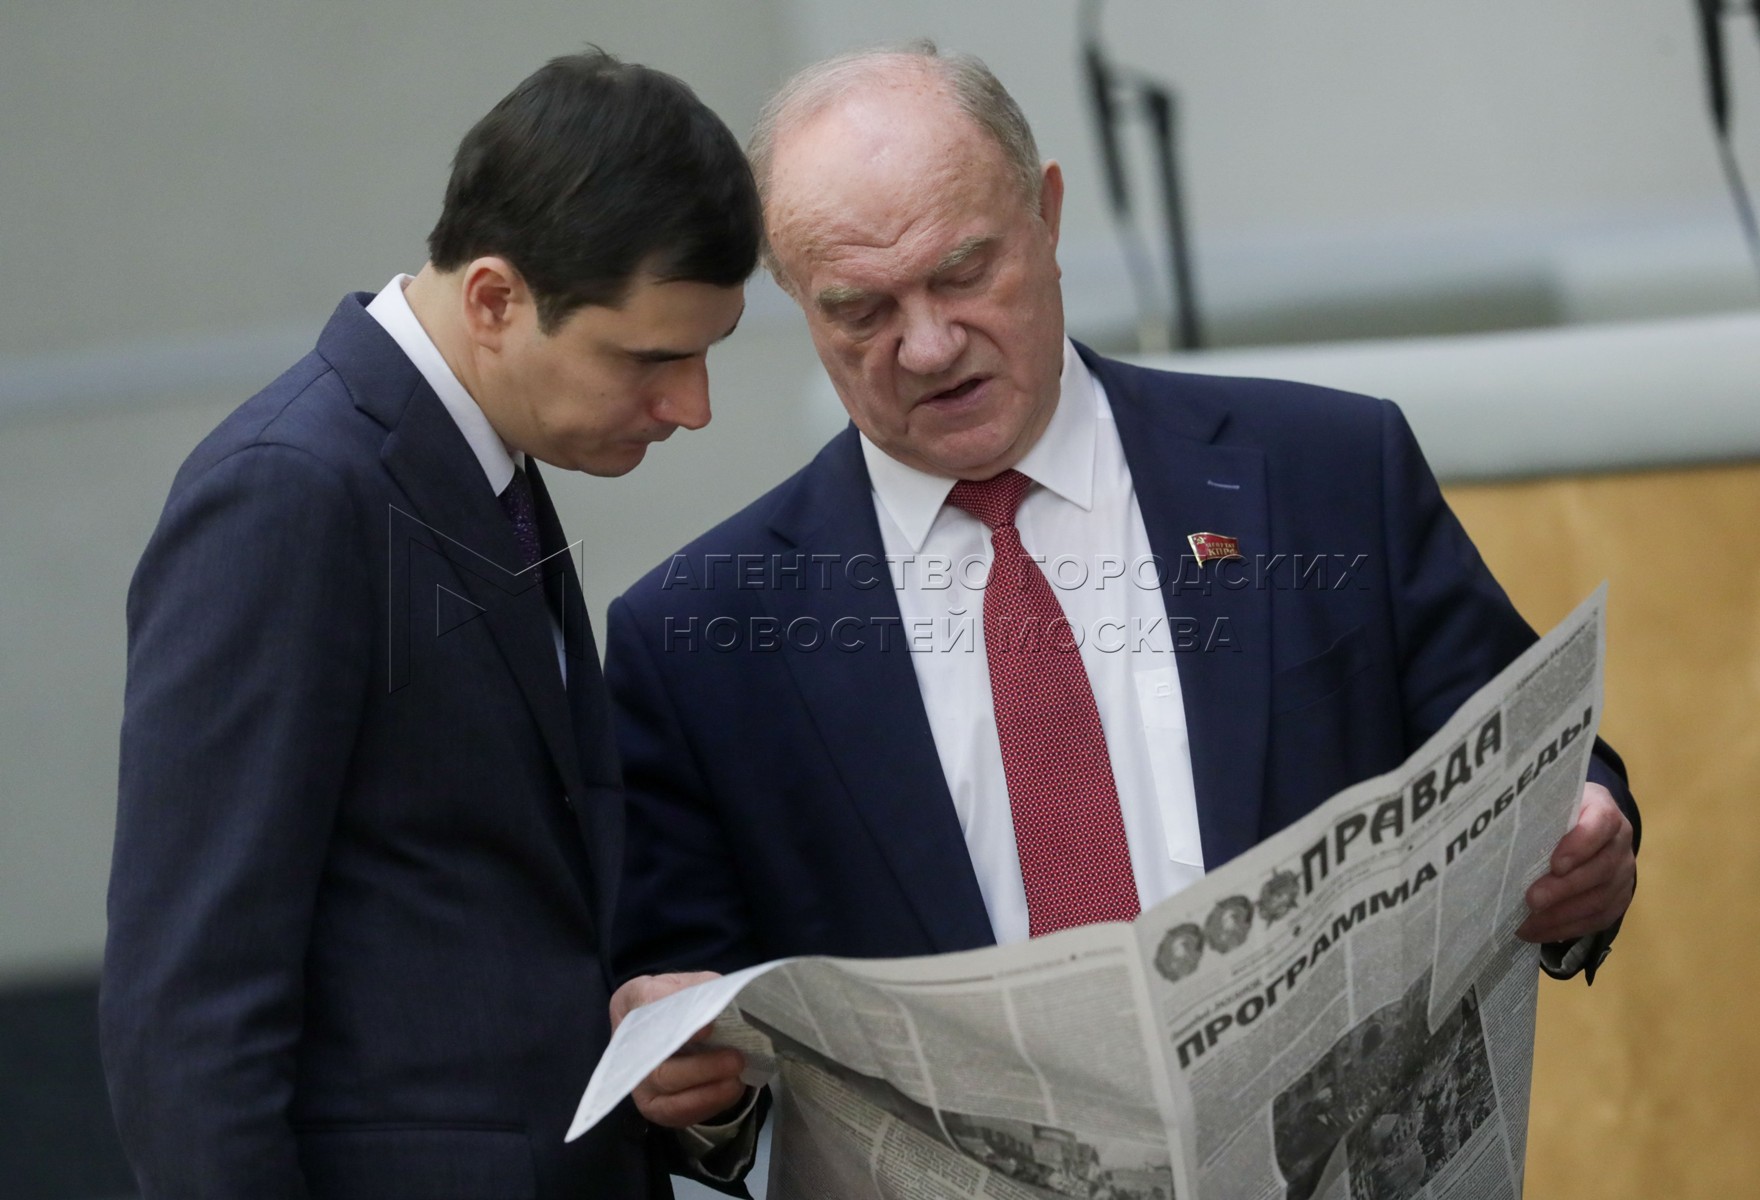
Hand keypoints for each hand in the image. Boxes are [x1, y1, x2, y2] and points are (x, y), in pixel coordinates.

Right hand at [611, 972, 747, 1128]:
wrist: (671, 1026)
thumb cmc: (678, 1000)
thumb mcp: (688, 983)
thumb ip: (701, 987)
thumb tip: (718, 999)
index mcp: (632, 1002)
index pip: (648, 1009)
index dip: (677, 1020)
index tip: (709, 1027)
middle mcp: (627, 1044)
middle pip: (658, 1069)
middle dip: (700, 1069)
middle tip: (736, 1060)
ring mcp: (638, 1081)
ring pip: (667, 1098)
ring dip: (707, 1093)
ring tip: (737, 1080)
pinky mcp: (655, 1105)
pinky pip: (677, 1114)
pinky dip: (707, 1106)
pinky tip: (730, 1090)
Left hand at [1518, 782, 1634, 943]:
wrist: (1591, 827)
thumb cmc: (1561, 813)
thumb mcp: (1553, 804)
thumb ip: (1538, 814)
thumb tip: (1498, 832)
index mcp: (1605, 813)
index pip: (1600, 825)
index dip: (1580, 845)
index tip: (1554, 864)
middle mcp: (1620, 844)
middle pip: (1600, 869)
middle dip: (1563, 889)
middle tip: (1531, 900)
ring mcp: (1623, 874)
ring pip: (1600, 899)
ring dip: (1561, 915)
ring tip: (1528, 924)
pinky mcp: (1619, 899)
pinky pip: (1598, 919)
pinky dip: (1567, 928)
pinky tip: (1538, 932)